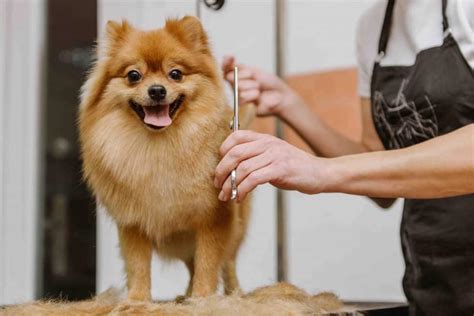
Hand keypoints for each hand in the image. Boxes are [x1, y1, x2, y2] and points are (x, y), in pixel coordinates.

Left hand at [214, 130, 332, 201]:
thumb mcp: (274, 155)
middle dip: (221, 170)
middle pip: (235, 153)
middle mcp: (268, 144)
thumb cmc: (296, 167)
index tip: (220, 166)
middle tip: (217, 184)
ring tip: (226, 195)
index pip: (236, 136)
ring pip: (242, 168)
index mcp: (265, 138)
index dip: (223, 150)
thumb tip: (232, 169)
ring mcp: (275, 155)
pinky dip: (242, 190)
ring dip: (230, 184)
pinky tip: (240, 197)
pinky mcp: (280, 169)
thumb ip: (256, 157)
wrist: (321, 173)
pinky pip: (254, 179)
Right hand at [222, 56, 302, 118]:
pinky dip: (252, 95)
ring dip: (252, 85)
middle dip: (245, 75)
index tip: (230, 58)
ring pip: (238, 87)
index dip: (225, 63)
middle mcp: (234, 86)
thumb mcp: (254, 71)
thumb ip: (239, 67)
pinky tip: (258, 96)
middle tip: (255, 78)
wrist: (280, 95)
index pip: (224, 68)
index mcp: (236, 76)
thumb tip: (226, 58)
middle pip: (231, 77)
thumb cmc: (268, 83)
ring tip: (259, 89)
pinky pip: (242, 98)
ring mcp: (237, 97)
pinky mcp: (241, 107)